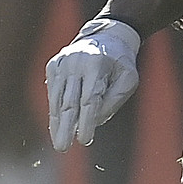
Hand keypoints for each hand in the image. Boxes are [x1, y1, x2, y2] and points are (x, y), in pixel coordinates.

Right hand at [46, 18, 140, 150]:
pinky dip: (54, 110)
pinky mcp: (53, 65)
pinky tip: (56, 126)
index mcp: (97, 64)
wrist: (107, 35)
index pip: (90, 99)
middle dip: (66, 127)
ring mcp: (62, 63)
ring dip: (57, 123)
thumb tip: (95, 121)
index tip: (84, 140)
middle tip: (63, 148)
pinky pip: (53, 92)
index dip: (86, 121)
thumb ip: (114, 99)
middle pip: (69, 102)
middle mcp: (75, 62)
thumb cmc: (121, 62)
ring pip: (57, 99)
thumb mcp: (129, 78)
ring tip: (59, 143)